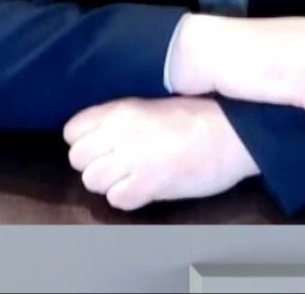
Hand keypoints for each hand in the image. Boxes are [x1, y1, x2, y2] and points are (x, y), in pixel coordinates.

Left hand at [62, 97, 258, 210]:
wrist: (232, 130)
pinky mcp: (150, 183)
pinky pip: (117, 199)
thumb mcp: (148, 106)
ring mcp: (132, 158)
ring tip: (131, 179)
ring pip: (92, 181)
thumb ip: (118, 119)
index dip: (83, 143)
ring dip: (109, 184)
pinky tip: (144, 190)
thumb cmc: (195, 116)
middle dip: (94, 166)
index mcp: (118, 110)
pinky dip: (127, 198)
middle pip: (78, 159)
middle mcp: (118, 133)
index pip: (72, 131)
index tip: (101, 147)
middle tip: (117, 167)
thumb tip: (97, 137)